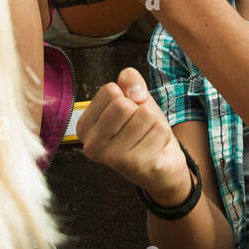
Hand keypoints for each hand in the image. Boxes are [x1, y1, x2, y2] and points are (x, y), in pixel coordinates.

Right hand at [76, 68, 189, 202]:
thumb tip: (135, 91)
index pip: (109, 90)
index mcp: (84, 127)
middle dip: (140, 110)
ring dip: (154, 123)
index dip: (127, 97)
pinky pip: (159, 130)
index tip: (129, 114)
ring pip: (144, 116)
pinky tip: (156, 148)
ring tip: (148, 138)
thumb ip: (129, 81)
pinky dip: (164, 135)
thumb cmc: (144, 131)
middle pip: (123, 105)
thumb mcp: (134, 100)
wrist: (162, 167)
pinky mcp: (135, 166)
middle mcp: (91, 145)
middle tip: (140, 128)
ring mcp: (112, 158)